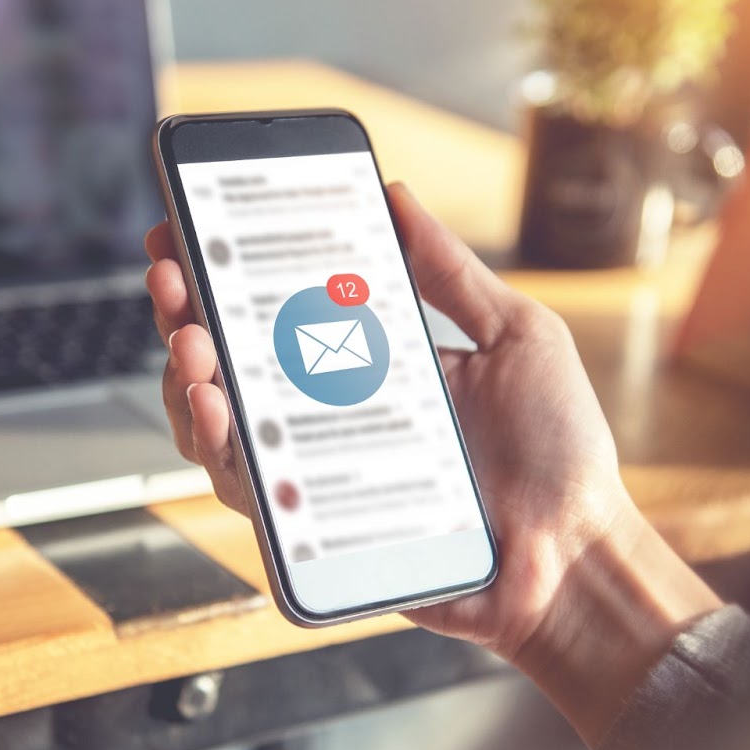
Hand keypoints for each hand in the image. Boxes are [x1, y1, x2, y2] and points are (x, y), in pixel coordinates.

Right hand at [145, 183, 719, 743]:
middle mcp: (332, 414)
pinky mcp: (314, 531)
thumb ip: (451, 272)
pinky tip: (215, 409)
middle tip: (173, 273)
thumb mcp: (517, 336)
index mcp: (373, 361)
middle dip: (187, 311)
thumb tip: (395, 194)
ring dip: (187, 378)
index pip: (283, 307)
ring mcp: (317, 472)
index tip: (188, 224)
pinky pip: (246, 489)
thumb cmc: (559, 452)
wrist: (576, 554)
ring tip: (192, 344)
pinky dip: (218, 446)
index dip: (227, 268)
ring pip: (218, 425)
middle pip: (232, 360)